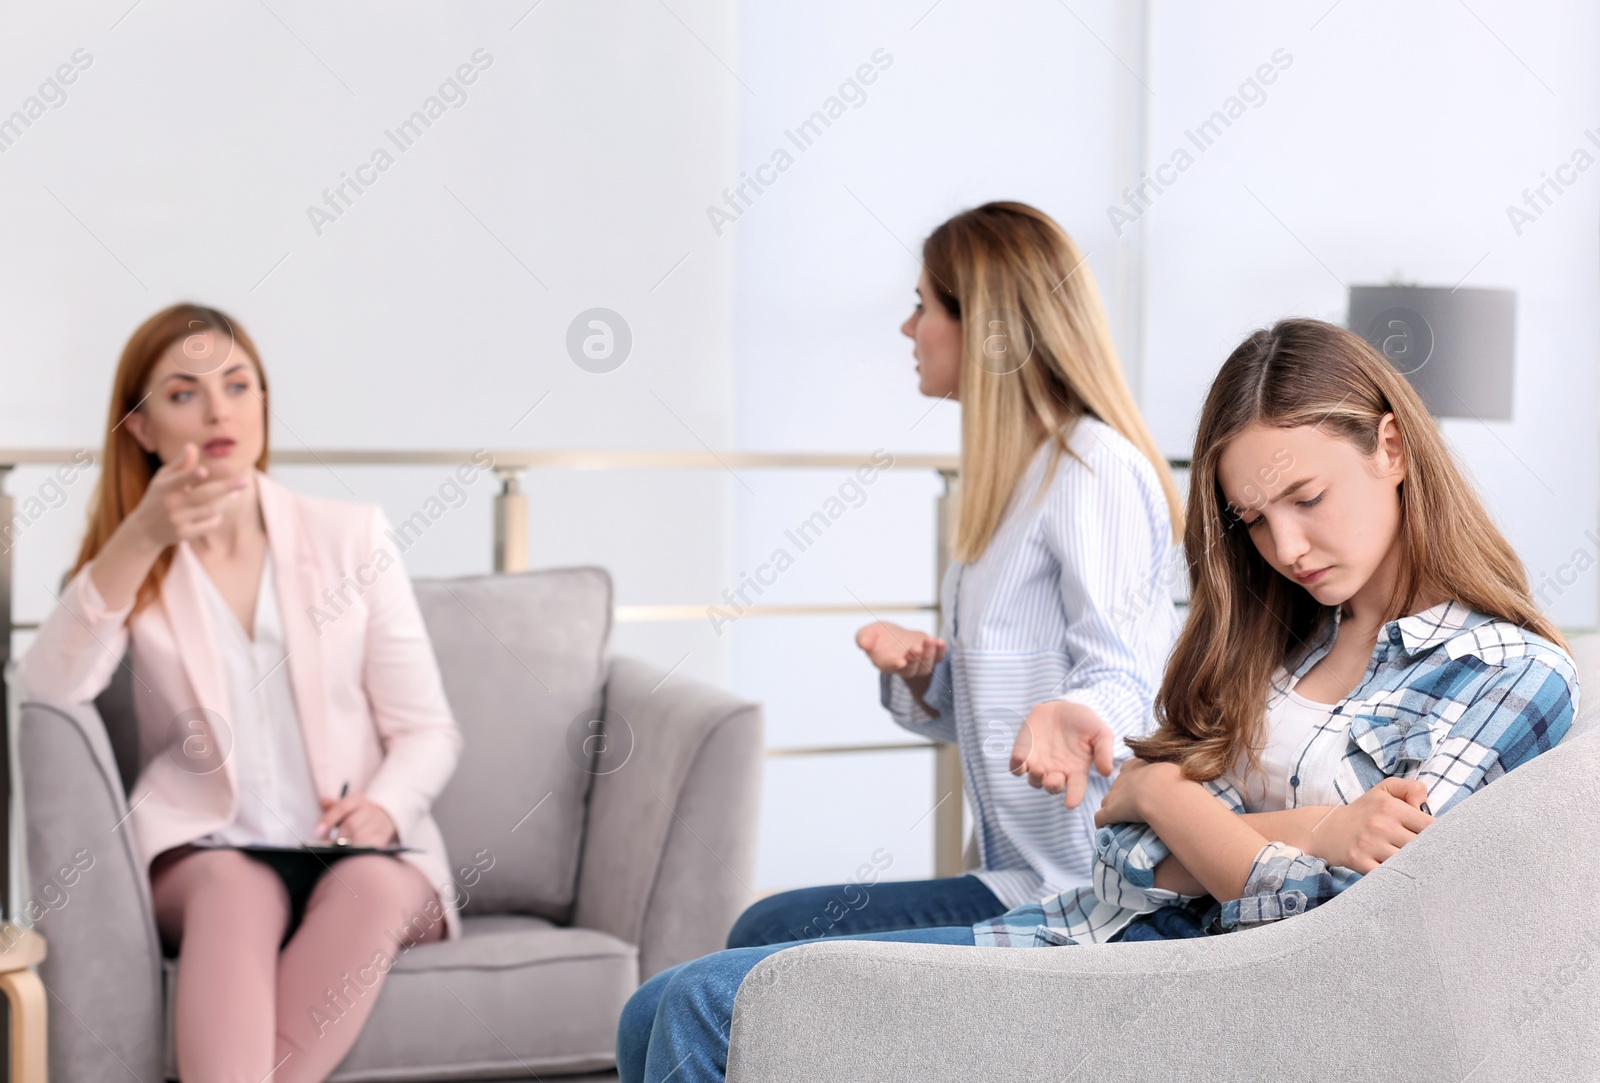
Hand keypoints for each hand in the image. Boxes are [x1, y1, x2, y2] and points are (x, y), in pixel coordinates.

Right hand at [127, 442, 247, 549]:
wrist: (145, 530)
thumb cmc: (158, 497)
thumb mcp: (163, 479)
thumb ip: (180, 464)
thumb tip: (192, 445)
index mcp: (165, 487)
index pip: (180, 480)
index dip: (191, 476)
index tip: (204, 470)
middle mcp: (171, 504)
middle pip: (204, 496)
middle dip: (226, 488)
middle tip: (245, 481)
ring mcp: (178, 520)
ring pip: (211, 510)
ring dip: (226, 501)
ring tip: (237, 492)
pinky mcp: (184, 534)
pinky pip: (209, 524)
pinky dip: (218, 517)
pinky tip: (220, 510)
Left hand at [315, 793, 397, 846]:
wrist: (382, 817)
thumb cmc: (357, 813)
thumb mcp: (346, 806)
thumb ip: (332, 806)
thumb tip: (322, 802)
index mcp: (357, 800)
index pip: (342, 807)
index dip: (329, 819)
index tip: (317, 831)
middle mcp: (369, 810)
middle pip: (351, 824)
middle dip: (337, 837)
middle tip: (326, 847)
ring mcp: (378, 823)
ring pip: (360, 837)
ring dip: (346, 846)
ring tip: (336, 852)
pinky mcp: (382, 836)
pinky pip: (369, 846)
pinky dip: (358, 851)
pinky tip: (350, 855)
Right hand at [855, 621, 945, 678]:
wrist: (894, 637)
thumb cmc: (877, 636)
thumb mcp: (867, 633)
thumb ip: (863, 639)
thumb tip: (863, 644)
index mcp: (885, 664)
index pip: (891, 668)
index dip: (895, 666)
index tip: (901, 661)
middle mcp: (903, 667)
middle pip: (911, 669)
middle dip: (914, 659)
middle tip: (916, 648)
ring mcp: (918, 663)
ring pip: (925, 666)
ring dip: (929, 654)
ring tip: (930, 640)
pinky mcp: (930, 656)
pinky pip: (938, 658)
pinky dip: (940, 652)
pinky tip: (940, 642)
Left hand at [1008, 700, 1115, 807]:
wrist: (1063, 706)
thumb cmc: (1085, 722)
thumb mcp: (1101, 733)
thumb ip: (1104, 751)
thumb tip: (1106, 772)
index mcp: (1076, 771)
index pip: (1076, 789)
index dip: (1073, 798)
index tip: (1071, 804)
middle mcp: (1057, 771)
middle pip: (1052, 787)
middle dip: (1052, 786)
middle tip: (1052, 780)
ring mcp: (1038, 763)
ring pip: (1034, 780)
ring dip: (1035, 778)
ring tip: (1039, 769)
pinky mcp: (1023, 752)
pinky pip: (1016, 765)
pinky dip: (1016, 765)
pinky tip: (1019, 761)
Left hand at [1093, 757, 1182, 827]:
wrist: (1164, 793)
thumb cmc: (1176, 782)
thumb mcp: (1177, 773)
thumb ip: (1175, 776)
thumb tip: (1187, 784)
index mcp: (1138, 765)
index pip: (1129, 769)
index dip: (1133, 781)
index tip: (1141, 790)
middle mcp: (1123, 777)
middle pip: (1117, 786)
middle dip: (1122, 796)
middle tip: (1133, 808)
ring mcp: (1115, 794)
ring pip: (1107, 801)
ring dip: (1112, 809)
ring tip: (1121, 821)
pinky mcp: (1110, 811)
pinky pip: (1100, 818)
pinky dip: (1103, 823)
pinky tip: (1106, 830)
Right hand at [1306, 778, 1433, 872]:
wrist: (1326, 829)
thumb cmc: (1363, 811)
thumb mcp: (1384, 790)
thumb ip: (1410, 788)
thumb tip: (1424, 802)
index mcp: (1390, 806)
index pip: (1429, 825)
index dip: (1442, 836)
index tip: (1444, 842)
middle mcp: (1380, 825)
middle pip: (1421, 846)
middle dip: (1431, 853)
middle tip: (1437, 858)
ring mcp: (1369, 844)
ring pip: (1407, 861)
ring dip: (1416, 866)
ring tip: (1422, 867)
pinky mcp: (1360, 861)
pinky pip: (1387, 874)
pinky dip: (1397, 876)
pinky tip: (1402, 875)